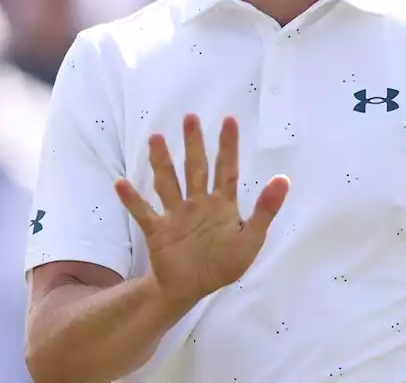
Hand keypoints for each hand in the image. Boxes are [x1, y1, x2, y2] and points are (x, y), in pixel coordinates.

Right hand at [114, 114, 289, 308]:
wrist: (190, 288)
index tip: (229, 120)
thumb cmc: (222, 263)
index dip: (228, 146)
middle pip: (195, 167)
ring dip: (162, 162)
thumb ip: (265, 210)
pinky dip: (132, 199)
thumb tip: (284, 179)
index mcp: (222, 204)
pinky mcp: (158, 230)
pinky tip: (121, 183)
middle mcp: (198, 202)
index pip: (226, 169)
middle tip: (191, 117)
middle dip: (194, 143)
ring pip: (169, 182)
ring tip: (156, 138)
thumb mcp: (250, 239)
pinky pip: (144, 212)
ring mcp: (176, 214)